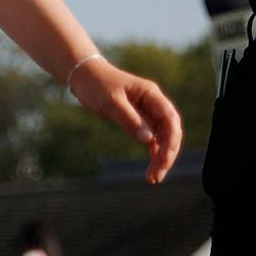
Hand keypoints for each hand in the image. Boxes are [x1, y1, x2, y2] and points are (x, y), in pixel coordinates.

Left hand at [68, 57, 183, 183]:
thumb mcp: (111, 101)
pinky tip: (151, 170)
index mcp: (151, 94)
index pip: (170, 119)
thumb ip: (130, 119)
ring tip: (153, 179)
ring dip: (161, 158)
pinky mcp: (139, 121)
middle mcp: (154, 104)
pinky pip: (152, 140)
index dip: (171, 140)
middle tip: (157, 176)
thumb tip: (149, 140)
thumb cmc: (97, 84)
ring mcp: (147, 113)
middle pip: (170, 131)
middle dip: (167, 154)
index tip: (163, 159)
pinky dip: (152, 154)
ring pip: (162, 138)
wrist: (85, 76)